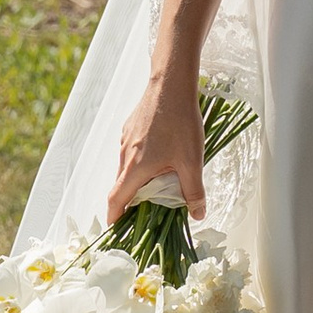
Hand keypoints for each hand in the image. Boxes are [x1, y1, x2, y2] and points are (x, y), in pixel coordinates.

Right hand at [108, 69, 206, 223]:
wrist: (171, 84)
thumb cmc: (180, 122)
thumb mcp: (192, 161)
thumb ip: (193, 191)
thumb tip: (198, 213)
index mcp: (136, 167)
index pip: (116, 199)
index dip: (115, 217)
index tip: (117, 228)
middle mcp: (125, 154)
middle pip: (122, 185)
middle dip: (132, 200)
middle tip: (147, 210)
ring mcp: (126, 139)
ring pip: (127, 167)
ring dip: (138, 179)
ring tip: (158, 183)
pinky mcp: (131, 127)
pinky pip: (132, 151)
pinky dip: (140, 161)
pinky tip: (161, 156)